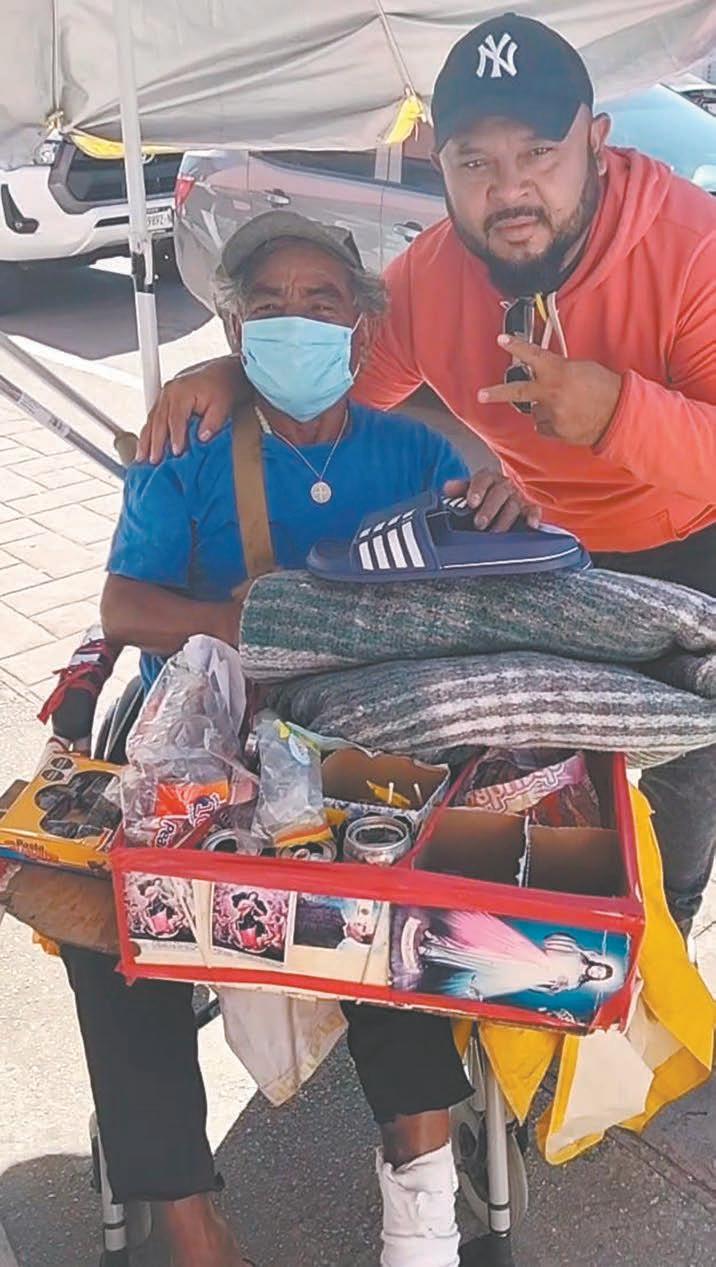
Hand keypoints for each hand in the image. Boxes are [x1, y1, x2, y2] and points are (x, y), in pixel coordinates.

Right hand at [136, 357, 242, 462]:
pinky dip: (147, 435)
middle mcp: (168, 393)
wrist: (218, 374)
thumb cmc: (220, 388)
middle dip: (155, 443)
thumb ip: (213, 422)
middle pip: (158, 421)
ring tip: (141, 458)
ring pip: (151, 421)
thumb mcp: (222, 405)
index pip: (175, 419)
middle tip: (154, 461)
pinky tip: (144, 448)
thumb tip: (202, 438)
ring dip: (145, 441)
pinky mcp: (162, 402)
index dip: (176, 437)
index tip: (176, 453)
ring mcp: (163, 397)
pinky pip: (152, 419)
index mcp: (181, 392)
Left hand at [444, 470, 540, 530]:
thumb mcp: (469, 490)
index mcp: (489, 478)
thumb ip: (459, 489)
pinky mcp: (529, 507)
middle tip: (479, 523)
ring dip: (505, 519)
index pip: (483, 479)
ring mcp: (518, 496)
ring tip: (496, 533)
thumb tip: (447, 488)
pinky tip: (532, 525)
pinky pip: (534, 510)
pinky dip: (534, 517)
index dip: (477, 490)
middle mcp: (505, 485)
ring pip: (514, 504)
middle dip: (489, 509)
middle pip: (499, 493)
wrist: (503, 493)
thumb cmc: (484, 495)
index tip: (471, 502)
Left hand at [478, 335, 621, 446]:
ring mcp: (552, 414)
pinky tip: (569, 418)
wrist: (618, 415)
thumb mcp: (581, 369)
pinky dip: (553, 423)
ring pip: (537, 411)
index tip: (501, 340)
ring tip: (568, 406)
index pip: (533, 356)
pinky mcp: (555, 431)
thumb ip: (558, 370)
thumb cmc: (603, 387)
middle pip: (517, 392)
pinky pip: (546, 426)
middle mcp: (551, 393)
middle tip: (481, 395)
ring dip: (546, 408)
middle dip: (497, 393)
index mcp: (558, 372)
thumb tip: (546, 374)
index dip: (516, 347)